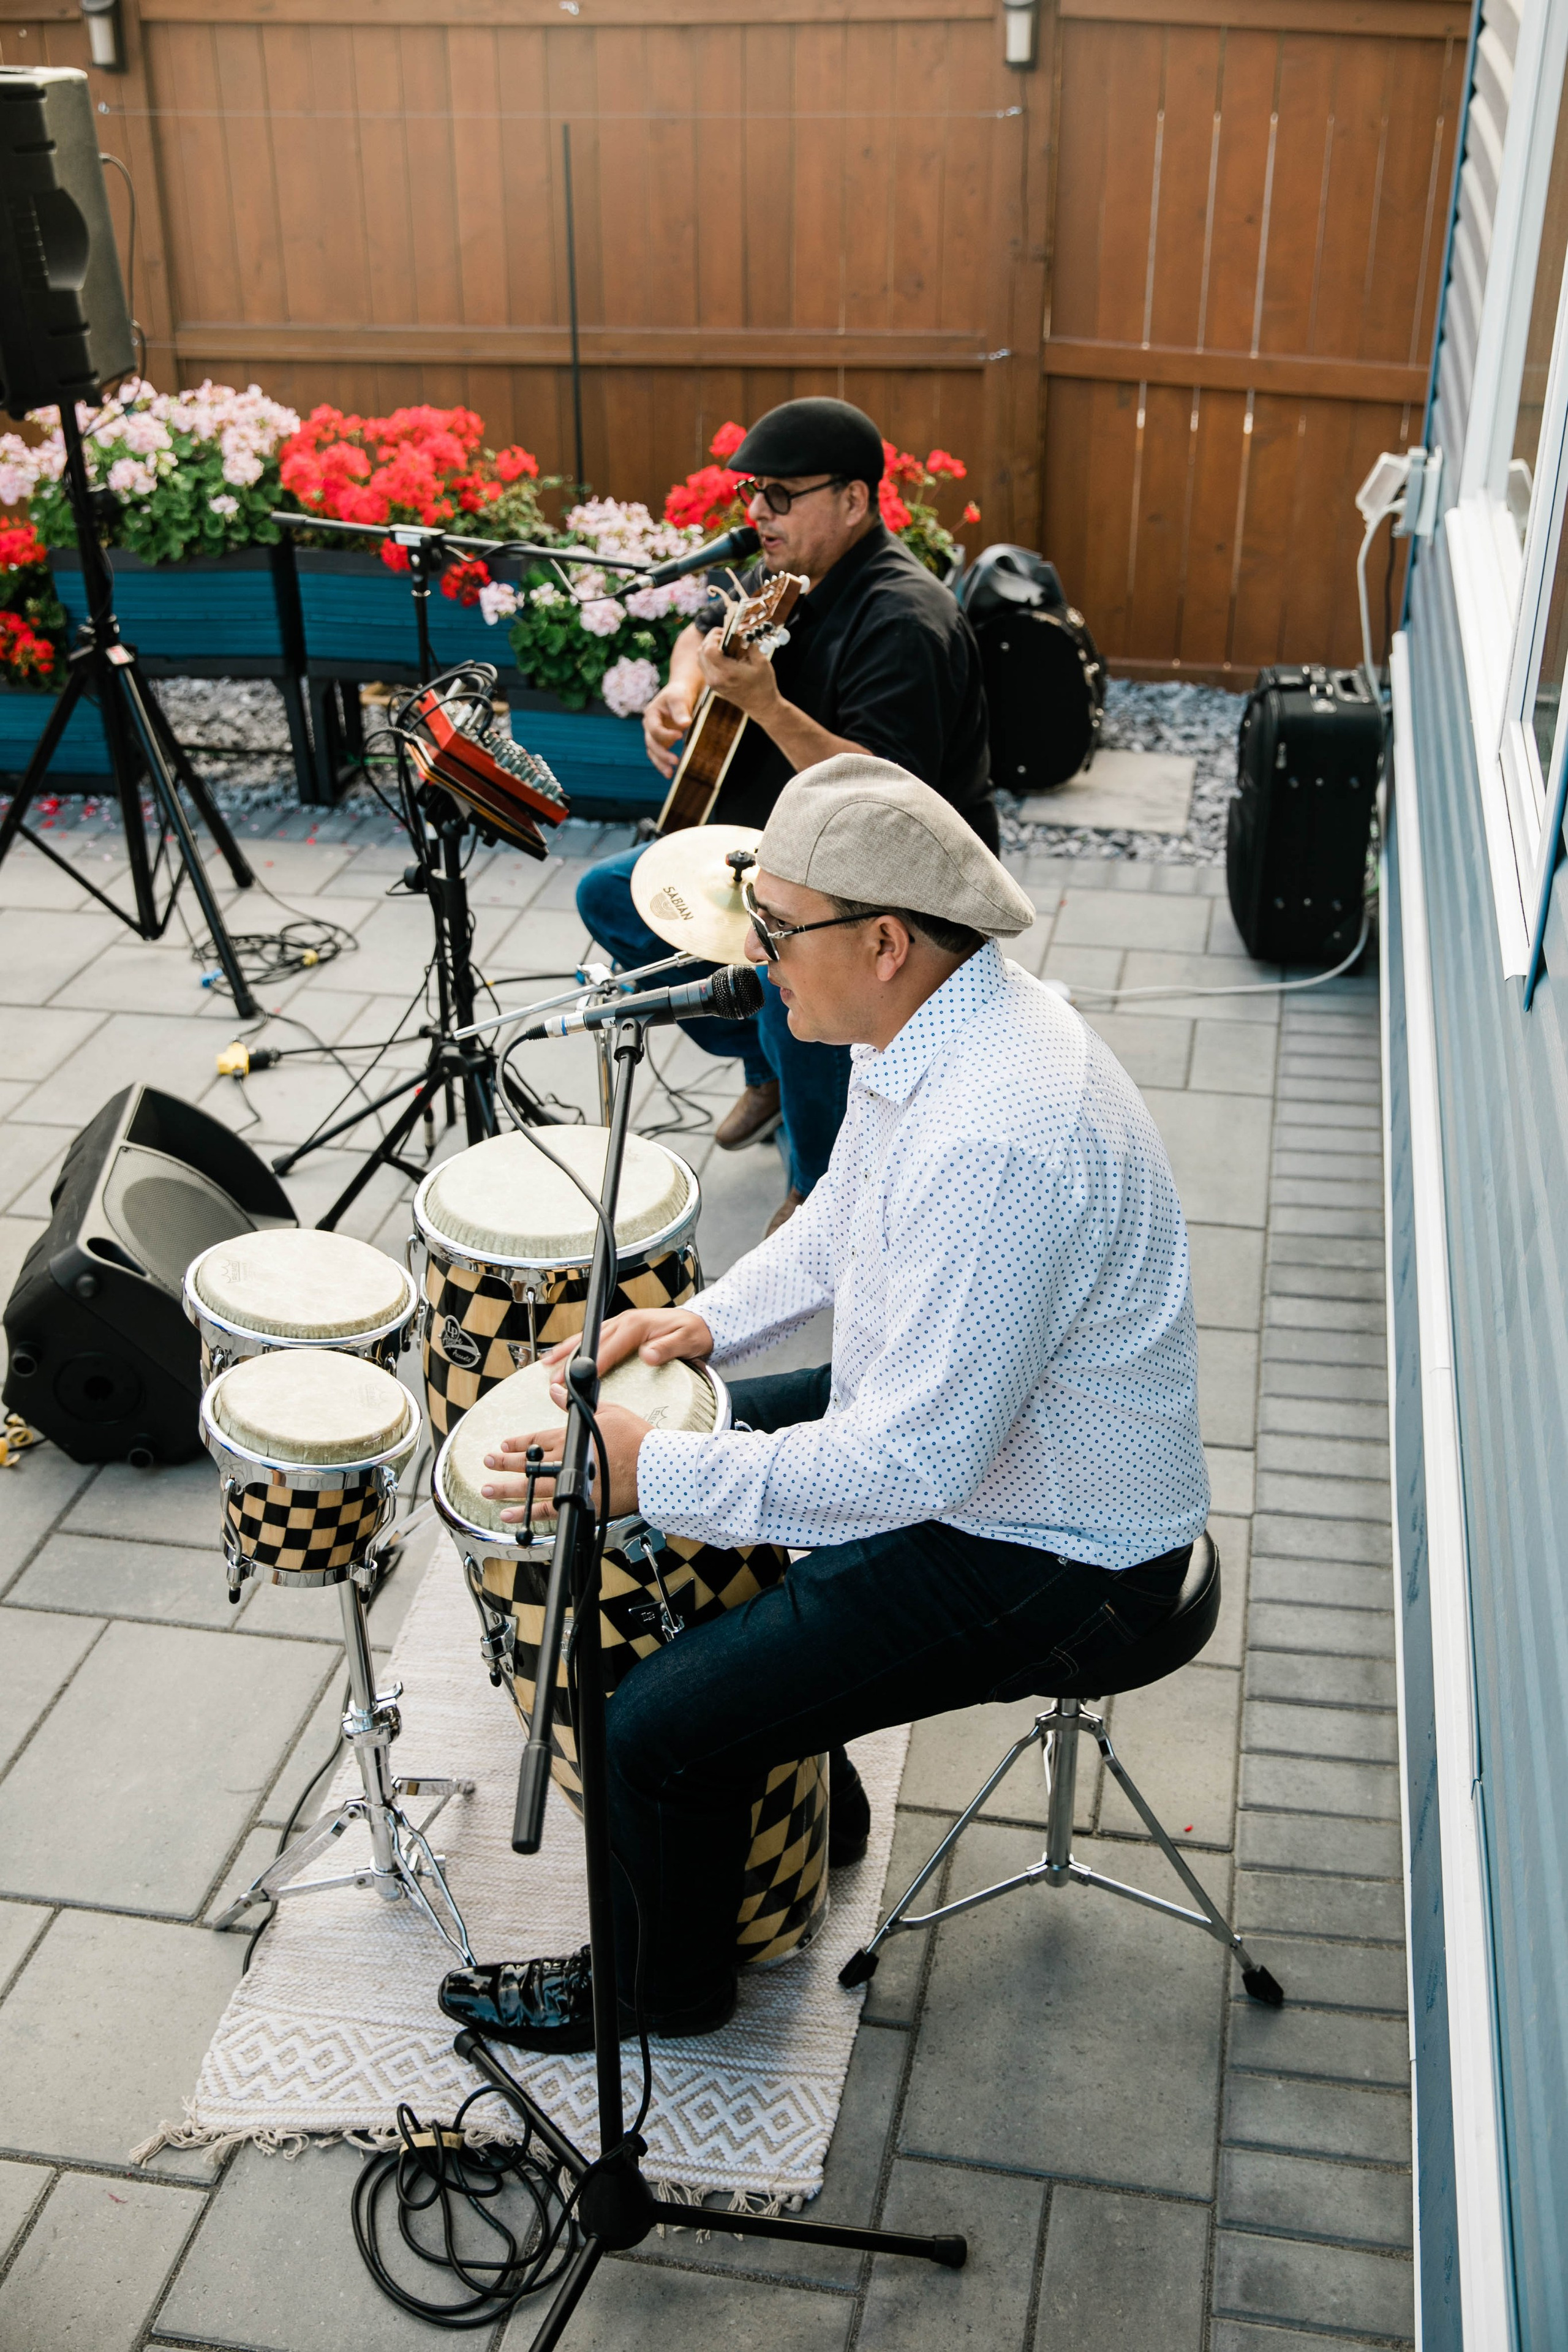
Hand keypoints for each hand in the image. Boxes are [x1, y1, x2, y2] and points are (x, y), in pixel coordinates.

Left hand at [482, 1401, 649, 1526]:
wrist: (656, 1466)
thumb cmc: (636, 1438)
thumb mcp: (607, 1410)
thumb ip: (574, 1405)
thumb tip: (554, 1391)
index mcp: (571, 1436)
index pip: (536, 1438)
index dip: (517, 1442)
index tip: (503, 1444)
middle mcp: (566, 1458)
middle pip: (527, 1461)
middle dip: (504, 1462)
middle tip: (487, 1462)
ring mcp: (571, 1482)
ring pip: (531, 1486)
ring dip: (507, 1488)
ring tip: (488, 1490)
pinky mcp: (581, 1502)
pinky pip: (547, 1509)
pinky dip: (527, 1512)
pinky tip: (511, 1515)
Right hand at [540, 1307, 712, 1378]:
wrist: (702, 1323)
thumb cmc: (694, 1333)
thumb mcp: (686, 1340)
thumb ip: (667, 1348)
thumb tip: (648, 1355)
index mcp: (637, 1324)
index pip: (609, 1346)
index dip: (592, 1363)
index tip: (579, 1379)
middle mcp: (625, 1321)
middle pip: (591, 1342)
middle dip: (570, 1360)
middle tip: (553, 1378)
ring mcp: (621, 1324)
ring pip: (587, 1338)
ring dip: (566, 1351)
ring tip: (547, 1364)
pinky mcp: (621, 1329)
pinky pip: (594, 1337)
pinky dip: (576, 1346)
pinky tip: (564, 1354)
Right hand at [643, 679, 693, 778]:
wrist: (682, 693)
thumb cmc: (679, 693)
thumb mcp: (680, 698)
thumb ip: (681, 710)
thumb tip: (685, 724)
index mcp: (651, 715)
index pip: (655, 729)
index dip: (666, 734)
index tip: (680, 736)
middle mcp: (650, 726)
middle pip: (651, 743)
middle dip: (662, 754)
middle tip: (676, 761)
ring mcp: (655, 735)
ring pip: (653, 752)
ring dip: (660, 763)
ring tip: (670, 774)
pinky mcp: (663, 741)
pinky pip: (659, 755)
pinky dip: (663, 764)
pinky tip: (671, 772)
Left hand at [698, 628, 781, 719]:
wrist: (761, 706)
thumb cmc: (764, 685)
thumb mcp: (762, 662)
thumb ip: (750, 645)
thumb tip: (742, 633)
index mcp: (727, 673)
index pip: (709, 649)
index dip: (714, 636)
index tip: (725, 633)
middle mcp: (716, 678)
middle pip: (701, 651)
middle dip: (711, 638)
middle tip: (724, 635)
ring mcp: (712, 683)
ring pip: (699, 657)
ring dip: (708, 646)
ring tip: (723, 643)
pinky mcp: (712, 685)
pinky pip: (703, 665)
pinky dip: (709, 655)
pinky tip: (722, 653)